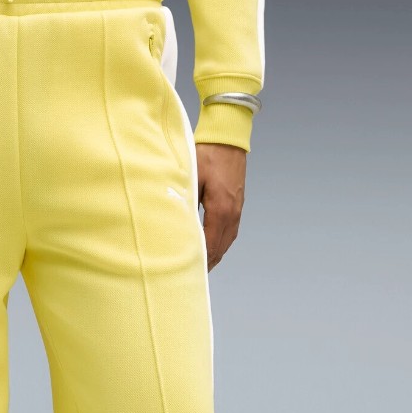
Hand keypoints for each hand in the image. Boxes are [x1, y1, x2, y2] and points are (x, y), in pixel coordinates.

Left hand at [195, 142, 246, 270]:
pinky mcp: (237, 204)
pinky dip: (221, 243)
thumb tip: (174, 223)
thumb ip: (183, 201)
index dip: (200, 261)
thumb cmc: (207, 154)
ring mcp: (237, 209)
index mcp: (220, 209)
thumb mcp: (190, 177)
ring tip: (201, 265)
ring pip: (227, 241)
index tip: (188, 271)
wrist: (227, 138)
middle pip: (220, 248)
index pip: (210, 245)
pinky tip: (212, 246)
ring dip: (215, 254)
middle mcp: (232, 212)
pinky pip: (230, 231)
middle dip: (207, 262)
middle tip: (191, 274)